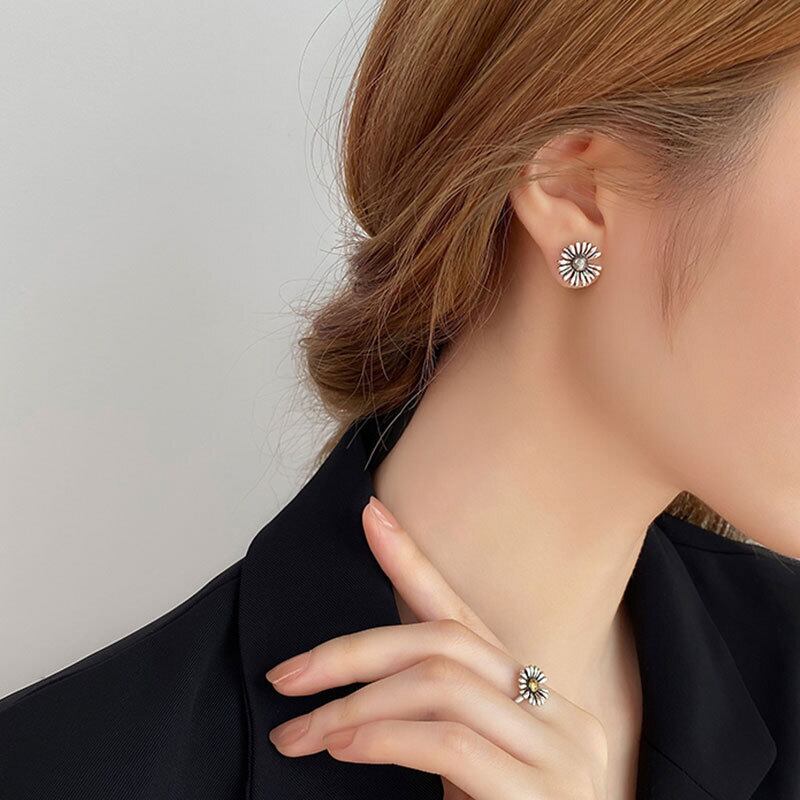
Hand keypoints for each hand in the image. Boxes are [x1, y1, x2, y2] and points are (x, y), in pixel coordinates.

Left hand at [265, 496, 608, 799]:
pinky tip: (343, 745)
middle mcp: (558, 710)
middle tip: (288, 675)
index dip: (413, 560)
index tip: (370, 515)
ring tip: (303, 728)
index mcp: (536, 696)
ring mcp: (562, 752)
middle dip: (355, 649)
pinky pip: (449, 740)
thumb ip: (437, 721)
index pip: (465, 613)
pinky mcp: (545, 795)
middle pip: (445, 641)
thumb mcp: (468, 767)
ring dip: (357, 701)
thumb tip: (365, 690)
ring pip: (442, 682)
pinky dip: (383, 735)